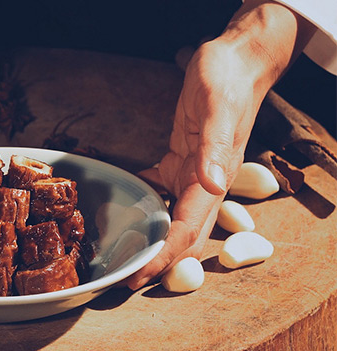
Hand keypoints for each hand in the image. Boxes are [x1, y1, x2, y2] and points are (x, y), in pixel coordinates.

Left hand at [125, 0, 314, 289]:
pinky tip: (124, 207)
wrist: (237, 60)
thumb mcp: (219, 107)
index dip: (165, 255)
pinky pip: (161, 189)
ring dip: (152, 240)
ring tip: (124, 254)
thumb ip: (217, 147)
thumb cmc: (228, 79)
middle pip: (182, 234)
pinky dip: (144, 202)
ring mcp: (192, 173)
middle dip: (158, 260)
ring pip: (172, 218)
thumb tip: (213, 184)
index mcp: (213, 179)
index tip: (141, 274)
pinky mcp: (180, 160)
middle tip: (126, 278)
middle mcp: (204, 183)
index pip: (188, 228)